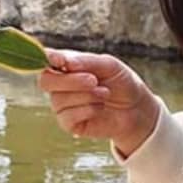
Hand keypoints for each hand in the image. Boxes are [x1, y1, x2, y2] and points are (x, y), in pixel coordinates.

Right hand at [38, 49, 160, 155]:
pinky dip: (87, 110)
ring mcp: (62, 105)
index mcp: (65, 65)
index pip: (46, 59)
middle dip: (70, 81)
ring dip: (86, 96)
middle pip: (46, 81)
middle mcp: (59, 85)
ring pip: (59, 100)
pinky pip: (67, 116)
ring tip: (105, 94)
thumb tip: (64, 62)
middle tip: (93, 80)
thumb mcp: (108, 65)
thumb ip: (86, 61)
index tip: (61, 61)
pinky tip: (100, 107)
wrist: (136, 108)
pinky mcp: (69, 123)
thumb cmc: (121, 82)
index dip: (48, 58)